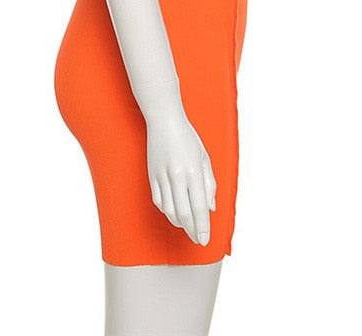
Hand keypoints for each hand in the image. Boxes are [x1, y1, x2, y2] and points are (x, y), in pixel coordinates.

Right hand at [145, 114, 216, 245]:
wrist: (164, 121)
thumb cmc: (188, 138)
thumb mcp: (204, 158)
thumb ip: (209, 185)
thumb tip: (211, 208)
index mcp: (193, 171)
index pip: (199, 208)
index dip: (202, 227)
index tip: (205, 240)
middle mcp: (176, 176)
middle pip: (184, 214)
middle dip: (192, 230)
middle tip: (197, 239)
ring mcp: (161, 176)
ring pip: (169, 210)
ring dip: (179, 222)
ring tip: (187, 226)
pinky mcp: (151, 175)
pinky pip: (158, 201)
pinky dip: (166, 211)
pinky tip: (173, 212)